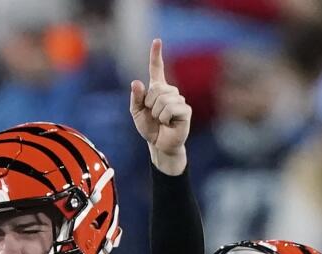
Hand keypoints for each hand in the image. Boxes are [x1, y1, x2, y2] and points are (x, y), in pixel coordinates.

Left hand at [130, 39, 191, 175]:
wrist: (159, 145)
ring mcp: (179, 100)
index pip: (157, 69)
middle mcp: (170, 91)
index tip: (157, 41)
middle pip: (156, 88)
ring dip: (156, 113)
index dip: (156, 55)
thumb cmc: (149, 128)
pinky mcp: (185, 110)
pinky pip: (170, 108)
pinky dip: (164, 118)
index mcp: (157, 89)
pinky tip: (168, 123)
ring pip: (162, 99)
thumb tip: (136, 82)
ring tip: (161, 120)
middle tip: (154, 115)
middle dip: (149, 104)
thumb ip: (136, 98)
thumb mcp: (136, 113)